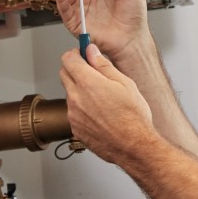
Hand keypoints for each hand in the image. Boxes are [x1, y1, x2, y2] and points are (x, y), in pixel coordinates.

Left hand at [59, 44, 153, 162]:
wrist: (133, 146)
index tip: (83, 53)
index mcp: (88, 83)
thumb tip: (92, 52)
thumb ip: (103, 65)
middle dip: (75, 68)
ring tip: (102, 96)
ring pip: (70, 93)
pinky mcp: (75, 128)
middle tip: (92, 71)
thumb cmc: (133, 117)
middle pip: (64, 74)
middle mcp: (76, 98)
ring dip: (79, 89)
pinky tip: (100, 111)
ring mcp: (73, 115)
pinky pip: (73, 111)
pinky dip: (82, 107)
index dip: (75, 53)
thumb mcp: (124, 83)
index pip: (68, 59)